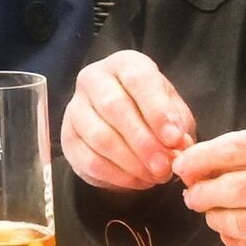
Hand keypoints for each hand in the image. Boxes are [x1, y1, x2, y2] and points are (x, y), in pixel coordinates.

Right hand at [63, 50, 199, 193]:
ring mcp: (75, 108)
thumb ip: (178, 124)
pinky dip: (116, 175)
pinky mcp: (68, 138)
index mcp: (124, 64)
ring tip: (154, 177)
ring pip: (99, 136)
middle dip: (143, 141)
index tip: (174, 139)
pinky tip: (137, 181)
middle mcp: (94, 79)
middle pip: (114, 107)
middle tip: (164, 166)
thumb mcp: (173, 111)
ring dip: (130, 162)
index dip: (157, 110)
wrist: (124, 124)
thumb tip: (178, 145)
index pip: (138, 80)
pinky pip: (89, 160)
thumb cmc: (152, 111)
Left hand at [170, 127, 245, 245]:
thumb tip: (218, 157)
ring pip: (237, 223)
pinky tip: (234, 229)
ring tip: (212, 212)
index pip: (236, 149)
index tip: (184, 165)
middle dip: (200, 193)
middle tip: (192, 193)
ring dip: (214, 218)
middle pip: (230, 189)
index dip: (202, 158)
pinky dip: (235, 238)